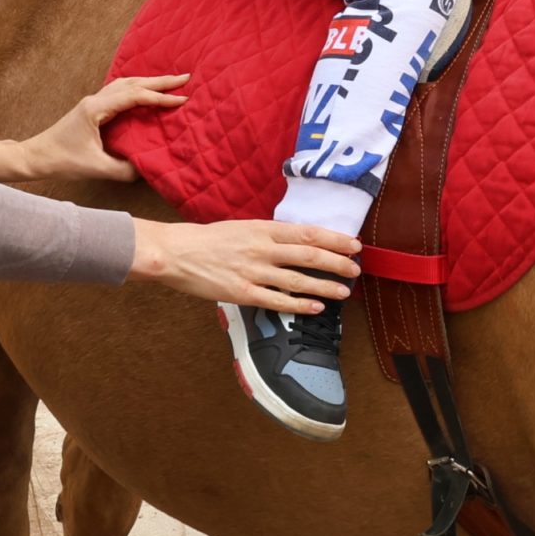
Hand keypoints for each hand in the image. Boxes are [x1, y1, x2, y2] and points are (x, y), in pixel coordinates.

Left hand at [0, 74, 188, 189]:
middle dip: (160, 81)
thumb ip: (124, 169)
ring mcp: (93, 102)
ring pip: (126, 84)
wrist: (35, 157)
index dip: (160, 98)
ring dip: (149, 82)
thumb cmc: (62, 161)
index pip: (135, 97)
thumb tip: (147, 168)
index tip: (182, 99)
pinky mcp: (92, 109)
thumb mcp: (96, 168)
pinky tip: (145, 91)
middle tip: (185, 77)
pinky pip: (119, 91)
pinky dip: (137, 88)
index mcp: (96, 109)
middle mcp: (95, 100)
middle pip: (132, 83)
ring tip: (170, 82)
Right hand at [128, 219, 358, 311]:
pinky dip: (300, 304)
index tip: (354, 245)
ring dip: (325, 286)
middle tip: (356, 269)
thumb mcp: (245, 228)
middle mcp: (262, 249)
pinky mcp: (243, 293)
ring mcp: (253, 272)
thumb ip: (271, 235)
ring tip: (345, 291)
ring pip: (298, 281)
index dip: (334, 240)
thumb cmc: (211, 239)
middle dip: (337, 263)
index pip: (308, 233)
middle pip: (309, 256)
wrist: (177, 252)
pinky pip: (277, 301)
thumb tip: (301, 241)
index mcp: (264, 229)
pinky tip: (317, 307)